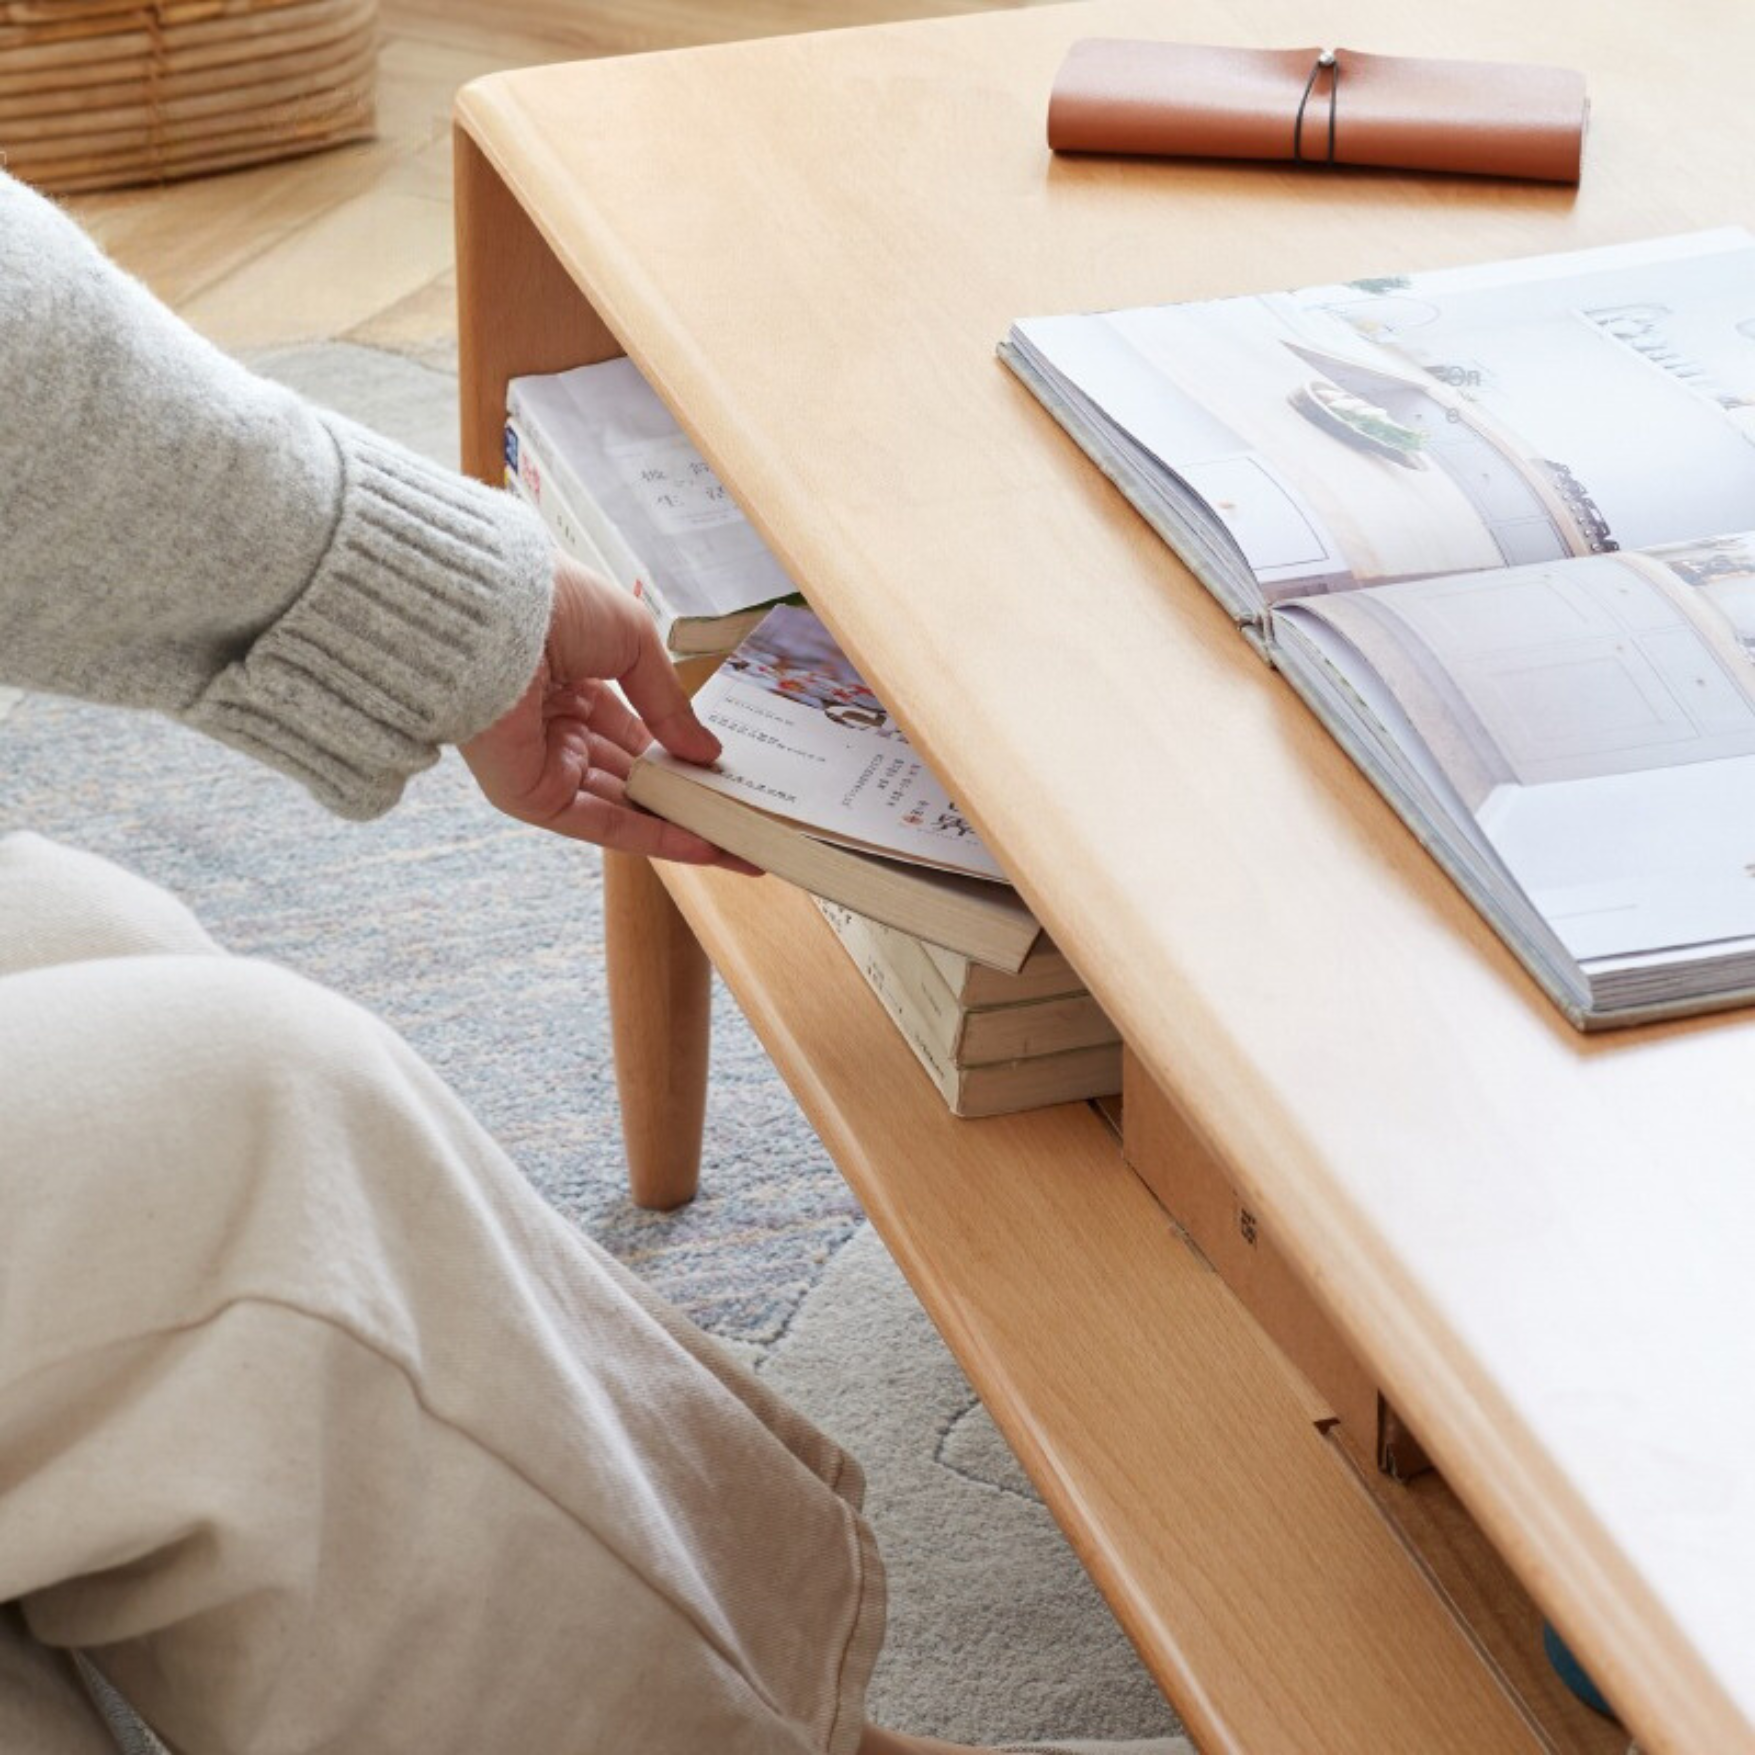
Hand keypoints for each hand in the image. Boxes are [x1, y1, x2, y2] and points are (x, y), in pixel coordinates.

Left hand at [463, 552, 758, 870]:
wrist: (490, 613)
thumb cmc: (556, 604)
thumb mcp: (635, 643)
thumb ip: (671, 704)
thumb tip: (708, 752)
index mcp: (570, 678)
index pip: (632, 727)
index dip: (677, 747)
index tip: (720, 767)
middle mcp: (554, 722)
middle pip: (630, 772)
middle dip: (683, 793)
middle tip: (740, 812)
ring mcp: (542, 761)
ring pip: (623, 804)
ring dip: (680, 823)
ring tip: (739, 838)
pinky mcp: (531, 794)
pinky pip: (601, 822)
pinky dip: (654, 836)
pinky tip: (705, 845)